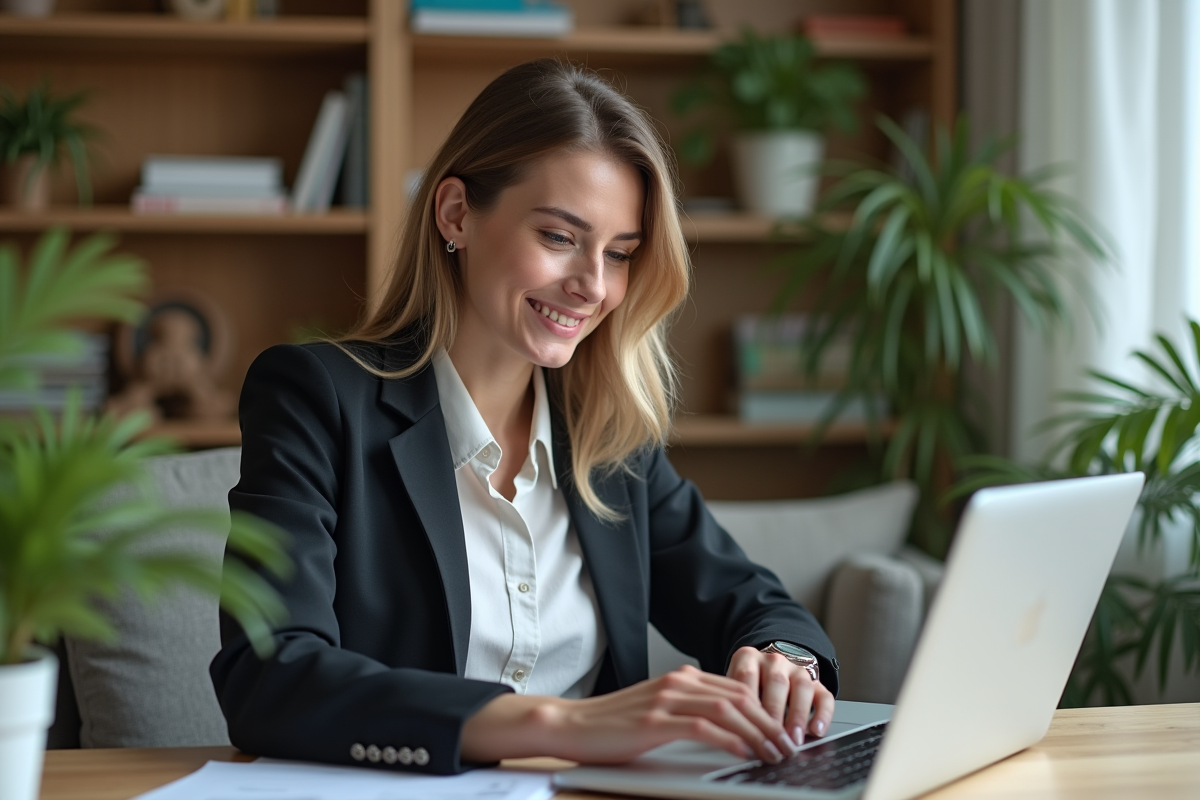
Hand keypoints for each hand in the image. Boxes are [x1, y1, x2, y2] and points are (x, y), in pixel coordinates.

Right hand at [461, 665, 799, 764]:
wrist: (571, 725)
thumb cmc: (613, 725)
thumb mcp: (656, 711)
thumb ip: (687, 710)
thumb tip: (726, 728)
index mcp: (681, 678)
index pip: (736, 688)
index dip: (765, 710)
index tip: (783, 732)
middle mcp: (678, 682)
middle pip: (739, 697)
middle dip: (769, 722)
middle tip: (788, 747)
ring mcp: (666, 700)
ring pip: (727, 710)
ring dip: (758, 733)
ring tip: (775, 753)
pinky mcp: (655, 722)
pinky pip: (704, 727)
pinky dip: (730, 740)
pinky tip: (743, 753)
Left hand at [726, 646, 834, 744]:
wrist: (770, 667)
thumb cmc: (747, 684)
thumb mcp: (732, 686)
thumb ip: (732, 703)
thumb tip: (729, 734)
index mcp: (748, 657)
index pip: (746, 677)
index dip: (747, 703)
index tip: (747, 727)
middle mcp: (774, 661)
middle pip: (776, 683)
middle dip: (775, 713)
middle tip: (772, 738)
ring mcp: (797, 670)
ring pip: (802, 688)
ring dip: (798, 716)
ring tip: (794, 739)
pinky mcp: (817, 683)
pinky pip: (824, 696)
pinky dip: (823, 715)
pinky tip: (817, 731)